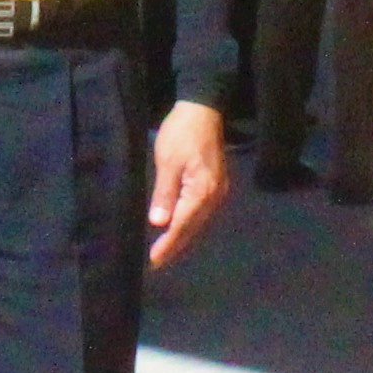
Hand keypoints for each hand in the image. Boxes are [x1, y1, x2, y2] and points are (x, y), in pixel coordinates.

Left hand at [144, 100, 230, 268]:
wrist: (203, 109)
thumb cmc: (181, 133)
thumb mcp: (167, 162)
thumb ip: (164, 193)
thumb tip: (159, 223)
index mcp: (201, 192)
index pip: (182, 225)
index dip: (168, 244)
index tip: (154, 261)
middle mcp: (214, 196)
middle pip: (193, 228)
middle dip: (176, 246)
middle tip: (157, 262)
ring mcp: (218, 191)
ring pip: (199, 222)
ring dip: (184, 237)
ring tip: (166, 250)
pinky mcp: (216, 185)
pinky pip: (202, 213)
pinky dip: (190, 224)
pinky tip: (180, 228)